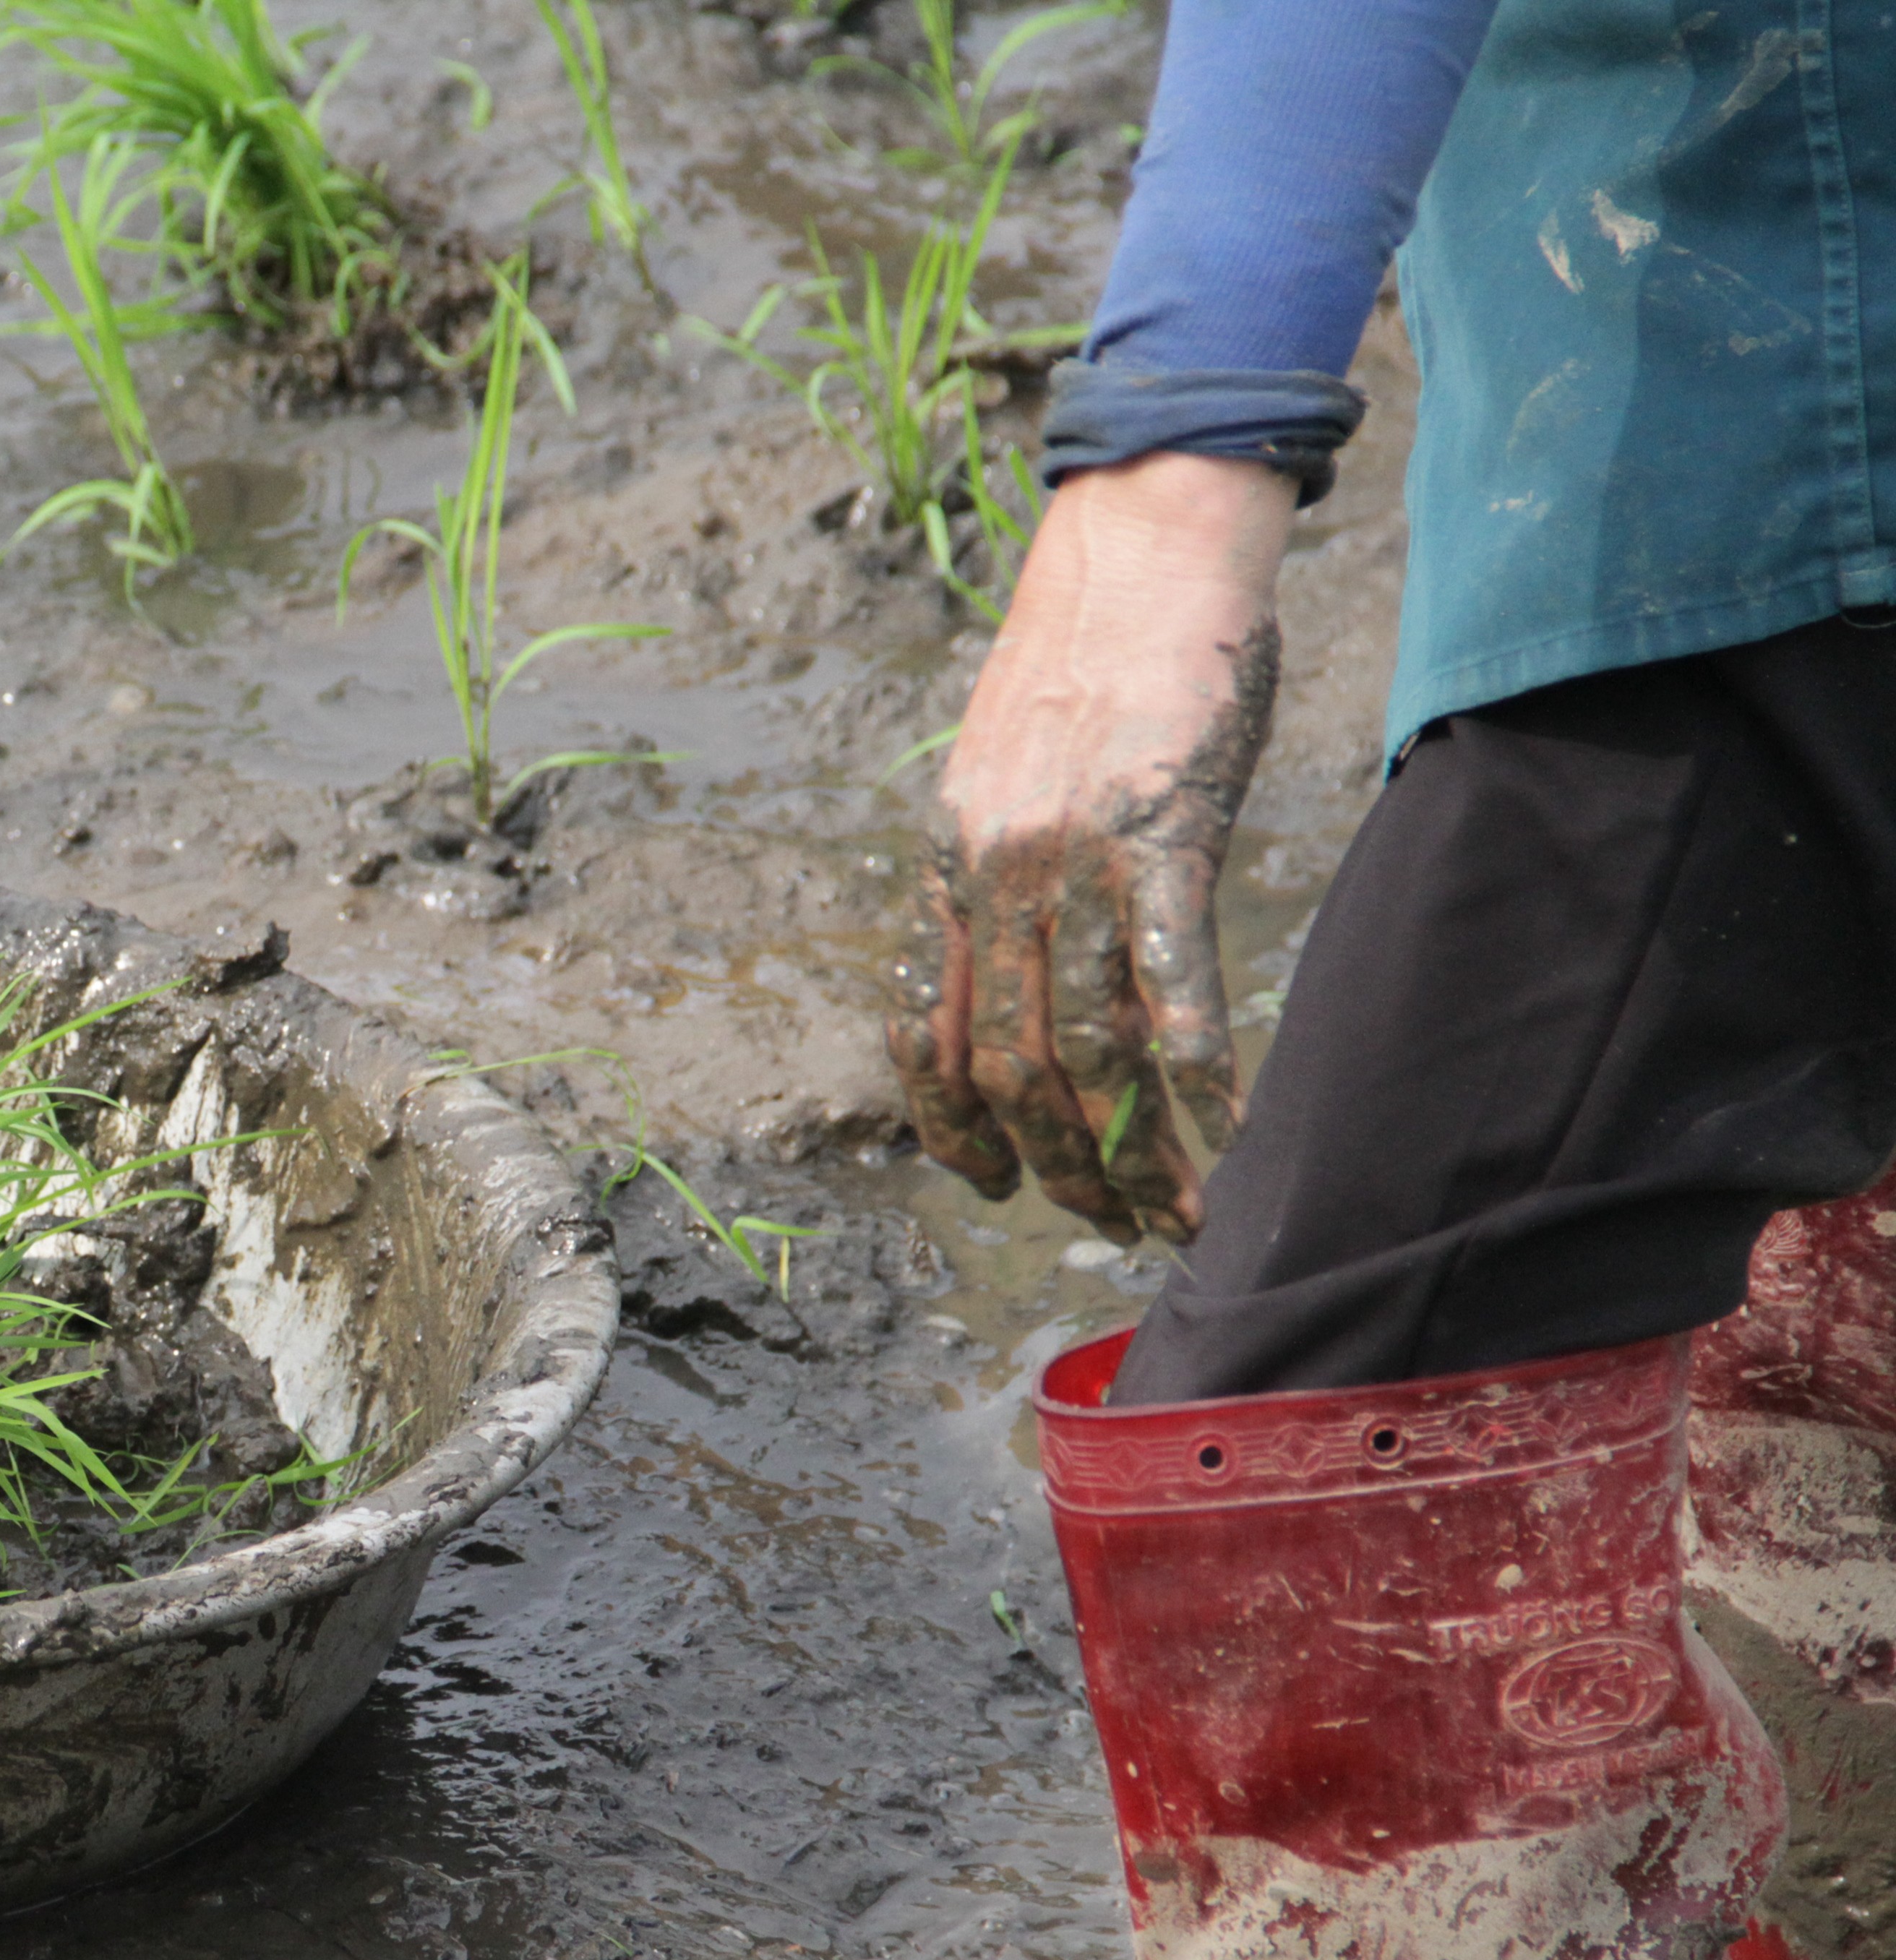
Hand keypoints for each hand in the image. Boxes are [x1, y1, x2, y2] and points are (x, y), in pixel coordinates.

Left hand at [889, 452, 1294, 1244]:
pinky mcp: (1161, 829)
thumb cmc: (1093, 655)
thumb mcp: (1009, 769)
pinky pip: (1169, 973)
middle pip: (1013, 1068)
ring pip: (1088, 1045)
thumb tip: (1018, 951)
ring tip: (1178, 1210)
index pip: (930, 1034)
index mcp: (951, 867)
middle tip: (1109, 1223)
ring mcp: (1075, 857)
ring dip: (1133, 1147)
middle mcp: (996, 876)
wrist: (1140, 538)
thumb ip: (1004, 865)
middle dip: (1058, 1166)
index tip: (989, 1182)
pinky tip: (1227, 1125)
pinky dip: (1196, 1063)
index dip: (954, 1128)